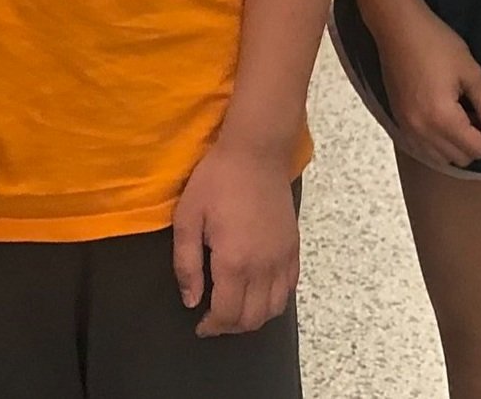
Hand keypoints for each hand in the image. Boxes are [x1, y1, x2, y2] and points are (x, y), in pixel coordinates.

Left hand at [170, 141, 298, 336]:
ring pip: (274, 309)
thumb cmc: (217, 180)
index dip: (212, 327)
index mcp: (234, 262)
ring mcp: (282, 260)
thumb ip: (186, 263)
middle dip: (230, 327)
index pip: (227, 314)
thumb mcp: (188, 217)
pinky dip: (274, 301)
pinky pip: (289, 290)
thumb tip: (191, 300)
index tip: (200, 325)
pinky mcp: (294, 250)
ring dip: (253, 318)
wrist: (256, 153)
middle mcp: (263, 268)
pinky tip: (258, 292)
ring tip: (234, 310)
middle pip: (252, 318)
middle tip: (213, 320)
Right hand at [370, 3, 480, 169]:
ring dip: (461, 148)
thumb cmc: (436, 43)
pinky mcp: (398, 120)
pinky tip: (449, 126)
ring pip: (441, 157)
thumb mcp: (471, 71)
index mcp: (441, 118)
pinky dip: (441, 145)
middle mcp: (421, 130)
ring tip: (471, 124)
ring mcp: (406, 127)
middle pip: (461, 158)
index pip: (478, 148)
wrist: (396, 27)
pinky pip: (424, 148)